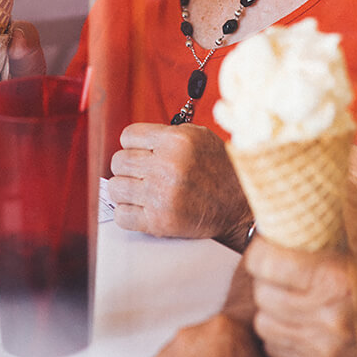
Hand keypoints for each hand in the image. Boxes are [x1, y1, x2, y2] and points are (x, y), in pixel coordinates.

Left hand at [109, 122, 252, 247]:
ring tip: (139, 191)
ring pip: (115, 188)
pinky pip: (122, 216)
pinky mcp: (159, 222)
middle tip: (140, 173)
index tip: (139, 152)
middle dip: (128, 167)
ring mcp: (161, 195)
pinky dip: (127, 213)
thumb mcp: (199, 136)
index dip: (133, 144)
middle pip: (119, 161)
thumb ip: (166, 135)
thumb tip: (135, 141)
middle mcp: (166, 165)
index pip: (128, 136)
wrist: (240, 204)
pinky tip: (140, 209)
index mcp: (176, 140)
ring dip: (125, 190)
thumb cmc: (220, 168)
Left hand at [247, 236, 356, 356]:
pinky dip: (282, 335)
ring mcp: (323, 351)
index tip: (267, 248)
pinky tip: (301, 323)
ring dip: (273, 309)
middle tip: (281, 271)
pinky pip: (277, 350)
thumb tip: (286, 223)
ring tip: (291, 298)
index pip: (266, 263)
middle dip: (267, 279)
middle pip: (262, 293)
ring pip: (264, 324)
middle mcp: (327, 317)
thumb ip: (323, 247)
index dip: (262, 252)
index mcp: (337, 279)